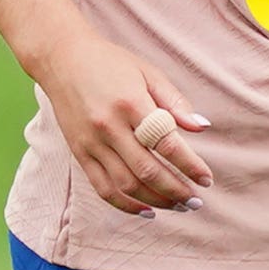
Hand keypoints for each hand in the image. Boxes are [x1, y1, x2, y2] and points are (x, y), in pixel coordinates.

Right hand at [28, 28, 209, 212]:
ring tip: (178, 206)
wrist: (61, 59)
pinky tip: (147, 210)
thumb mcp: (148, 73)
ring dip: (155, 201)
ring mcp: (91, 142)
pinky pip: (102, 187)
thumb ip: (175, 102)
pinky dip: (125, 204)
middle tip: (196, 201)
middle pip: (147, 170)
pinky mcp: (78, 152)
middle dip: (176, 190)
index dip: (189, 165)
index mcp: (131, 104)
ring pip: (125, 184)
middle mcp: (109, 126)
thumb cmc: (111, 64)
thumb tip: (202, 127)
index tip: (206, 180)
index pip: (166, 143)